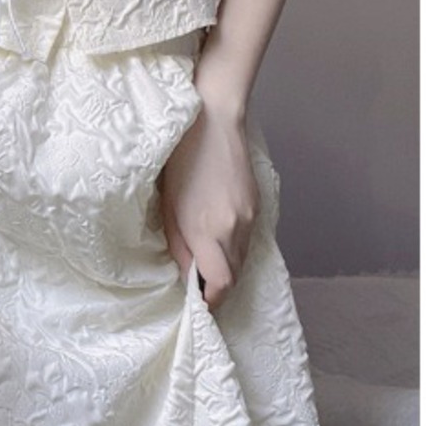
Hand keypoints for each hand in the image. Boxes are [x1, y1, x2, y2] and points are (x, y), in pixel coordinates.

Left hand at [157, 102, 258, 311]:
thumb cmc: (180, 159)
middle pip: (235, 277)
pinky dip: (234, 249)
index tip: (198, 304)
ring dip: (227, 269)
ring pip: (243, 260)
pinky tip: (219, 239)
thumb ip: (179, 244)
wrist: (214, 121)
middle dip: (218, 288)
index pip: (219, 283)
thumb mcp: (168, 206)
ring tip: (207, 264)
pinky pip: (248, 240)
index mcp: (207, 229)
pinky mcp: (258, 205)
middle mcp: (234, 228)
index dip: (210, 300)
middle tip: (199, 288)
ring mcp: (250, 217)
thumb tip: (186, 274)